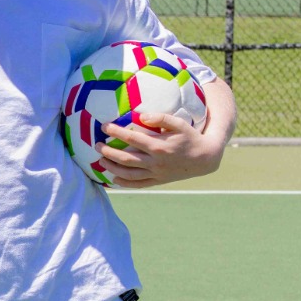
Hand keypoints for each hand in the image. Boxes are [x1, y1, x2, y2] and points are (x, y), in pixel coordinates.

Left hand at [96, 112, 224, 188]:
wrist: (205, 158)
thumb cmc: (191, 137)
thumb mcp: (179, 124)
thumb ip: (161, 118)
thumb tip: (141, 115)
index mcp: (159, 146)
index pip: (131, 138)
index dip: (116, 132)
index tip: (104, 126)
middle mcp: (155, 162)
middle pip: (125, 158)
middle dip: (108, 152)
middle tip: (96, 145)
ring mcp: (156, 173)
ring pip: (129, 173)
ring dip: (112, 167)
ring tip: (100, 161)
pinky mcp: (158, 181)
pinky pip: (138, 184)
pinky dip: (124, 183)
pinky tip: (114, 178)